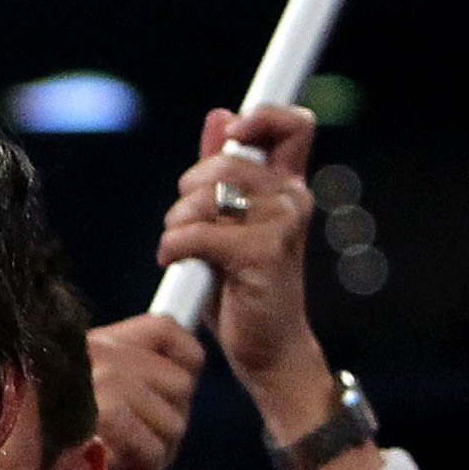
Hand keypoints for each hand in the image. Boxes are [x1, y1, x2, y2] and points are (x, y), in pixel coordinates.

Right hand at [89, 317, 204, 469]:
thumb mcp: (75, 391)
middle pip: (181, 386)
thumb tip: (176, 387)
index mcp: (98, 341)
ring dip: (156, 453)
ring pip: (174, 423)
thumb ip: (119, 377)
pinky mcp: (108, 414)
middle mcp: (104, 353)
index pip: (168, 331)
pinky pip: (154, 450)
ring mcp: (107, 380)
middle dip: (169, 424)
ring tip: (128, 464)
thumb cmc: (37, 435)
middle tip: (144, 445)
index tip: (171, 394)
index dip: (184, 364)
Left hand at [149, 104, 342, 441]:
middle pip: (225, 160)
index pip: (293, 125)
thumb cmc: (243, 289)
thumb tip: (220, 117)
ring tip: (184, 249)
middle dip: (190, 189)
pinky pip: (197, 233)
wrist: (266, 352)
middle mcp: (292, 199)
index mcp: (288, 187)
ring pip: (207, 196)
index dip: (261, 117)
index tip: (233, 135)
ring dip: (179, 223)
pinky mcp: (263, 253)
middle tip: (188, 223)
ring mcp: (282, 225)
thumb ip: (223, 172)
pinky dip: (174, 249)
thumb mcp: (228, 222)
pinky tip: (177, 264)